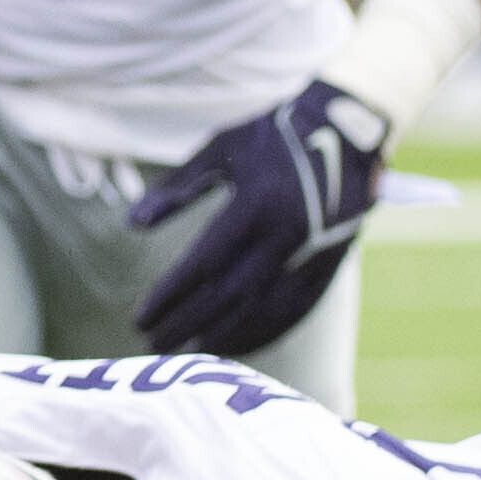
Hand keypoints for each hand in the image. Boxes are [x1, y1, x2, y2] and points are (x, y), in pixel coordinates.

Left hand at [128, 80, 384, 356]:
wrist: (349, 131)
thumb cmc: (272, 136)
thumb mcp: (221, 148)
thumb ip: (177, 187)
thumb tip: (131, 224)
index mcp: (256, 203)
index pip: (203, 264)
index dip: (170, 295)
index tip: (140, 318)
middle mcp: (287, 235)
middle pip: (228, 295)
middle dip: (187, 323)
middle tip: (152, 343)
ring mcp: (313, 254)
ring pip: (261, 309)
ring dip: (221, 335)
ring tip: (187, 348)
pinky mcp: (330, 265)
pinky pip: (294, 310)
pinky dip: (262, 332)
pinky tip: (236, 344)